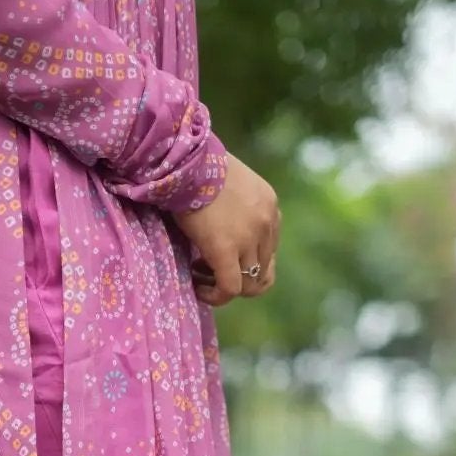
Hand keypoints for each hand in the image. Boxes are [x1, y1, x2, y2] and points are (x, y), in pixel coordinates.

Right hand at [175, 155, 280, 307]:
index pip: (269, 249)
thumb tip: (223, 228)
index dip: (246, 261)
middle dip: (237, 276)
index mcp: (270, 206)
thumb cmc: (198, 166)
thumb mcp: (231, 184)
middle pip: (263, 271)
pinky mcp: (226, 250)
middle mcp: (267, 223)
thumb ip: (238, 207)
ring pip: (249, 284)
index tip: (222, 255)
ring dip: (225, 286)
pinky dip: (215, 296)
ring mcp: (249, 238)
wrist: (186, 159)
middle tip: (209, 269)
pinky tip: (198, 289)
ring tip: (200, 276)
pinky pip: (229, 289)